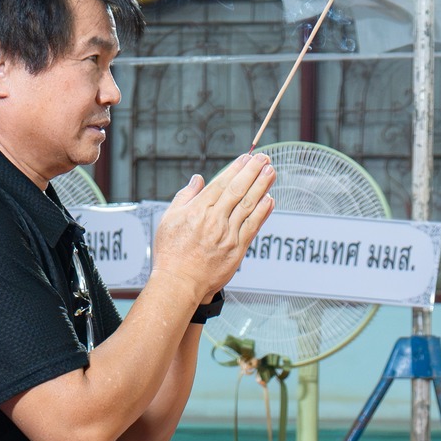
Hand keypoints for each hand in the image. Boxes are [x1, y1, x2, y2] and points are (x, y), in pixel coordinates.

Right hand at [149, 151, 276, 314]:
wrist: (179, 282)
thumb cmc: (171, 253)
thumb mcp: (169, 219)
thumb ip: (185, 197)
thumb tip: (198, 180)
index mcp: (198, 210)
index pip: (221, 184)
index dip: (236, 169)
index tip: (247, 158)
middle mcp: (215, 220)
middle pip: (238, 190)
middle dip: (253, 172)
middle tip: (265, 159)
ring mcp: (228, 234)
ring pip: (248, 206)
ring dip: (262, 187)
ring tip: (271, 172)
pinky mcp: (237, 249)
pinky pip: (253, 227)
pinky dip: (262, 212)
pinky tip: (270, 199)